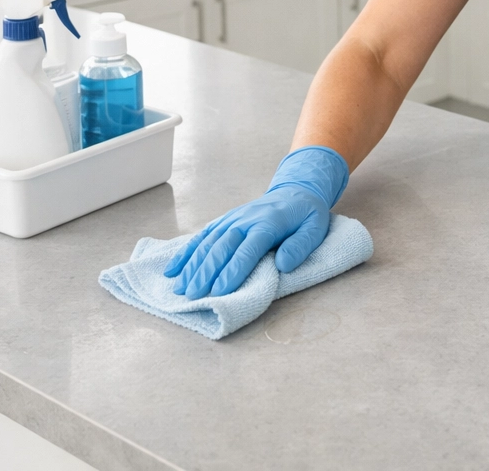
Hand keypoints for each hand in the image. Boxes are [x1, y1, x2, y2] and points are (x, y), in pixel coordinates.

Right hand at [164, 145, 348, 297]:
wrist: (295, 191)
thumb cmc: (306, 216)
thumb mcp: (315, 229)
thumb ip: (300, 246)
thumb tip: (283, 264)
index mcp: (269, 223)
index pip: (249, 249)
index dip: (234, 270)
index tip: (221, 291)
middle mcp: (245, 220)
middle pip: (223, 246)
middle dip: (207, 271)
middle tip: (194, 295)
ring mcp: (232, 219)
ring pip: (208, 242)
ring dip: (193, 265)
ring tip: (181, 288)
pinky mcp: (224, 221)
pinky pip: (202, 235)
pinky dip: (186, 252)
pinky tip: (173, 269)